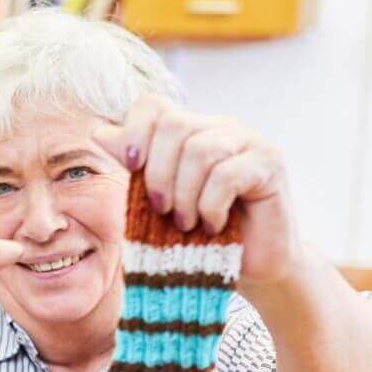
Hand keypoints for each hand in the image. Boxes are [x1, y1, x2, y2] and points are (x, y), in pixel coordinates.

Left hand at [90, 94, 297, 285]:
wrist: (252, 266)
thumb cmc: (200, 236)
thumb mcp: (158, 202)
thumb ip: (136, 166)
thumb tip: (100, 131)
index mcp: (190, 132)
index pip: (153, 105)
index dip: (134, 130)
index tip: (131, 167)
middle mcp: (220, 128)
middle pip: (174, 124)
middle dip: (158, 174)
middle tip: (161, 211)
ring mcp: (249, 141)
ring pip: (200, 150)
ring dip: (185, 195)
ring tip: (186, 224)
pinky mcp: (271, 163)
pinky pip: (228, 174)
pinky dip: (211, 206)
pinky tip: (212, 225)